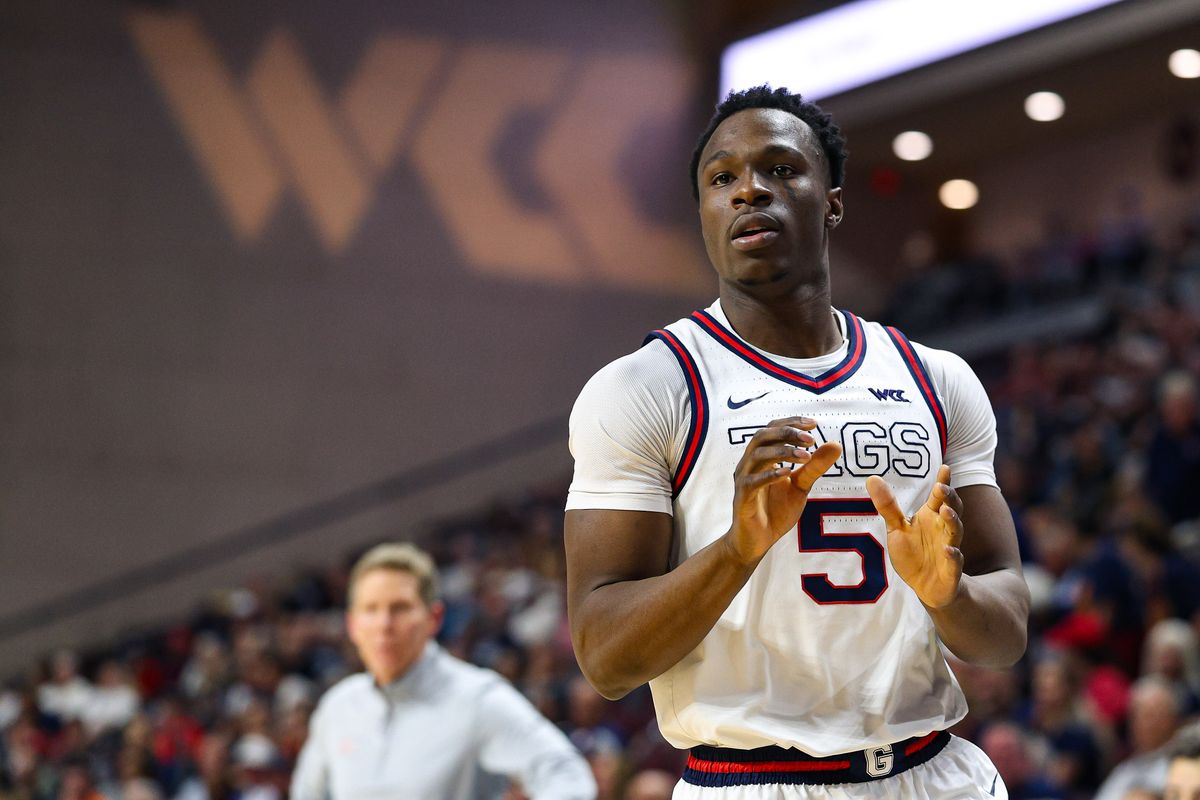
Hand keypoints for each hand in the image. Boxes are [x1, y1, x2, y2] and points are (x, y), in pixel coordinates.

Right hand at [725, 417, 841, 565]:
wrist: (757, 541)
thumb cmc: (775, 510)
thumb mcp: (801, 486)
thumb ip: (814, 466)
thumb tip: (836, 444)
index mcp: (762, 457)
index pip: (773, 429)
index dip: (791, 423)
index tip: (814, 424)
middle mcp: (749, 463)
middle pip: (762, 436)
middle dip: (787, 433)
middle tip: (811, 439)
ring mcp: (743, 479)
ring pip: (758, 455)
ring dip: (782, 452)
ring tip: (805, 456)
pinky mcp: (742, 497)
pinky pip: (753, 482)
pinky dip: (770, 475)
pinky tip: (788, 474)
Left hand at [867, 464, 963, 608]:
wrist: (926, 587)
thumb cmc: (913, 553)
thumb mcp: (896, 528)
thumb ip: (888, 506)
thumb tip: (871, 478)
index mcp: (931, 517)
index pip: (938, 497)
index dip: (942, 482)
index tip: (944, 467)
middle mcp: (943, 529)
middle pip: (951, 509)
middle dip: (948, 498)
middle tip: (941, 488)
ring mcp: (950, 548)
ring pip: (955, 532)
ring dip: (952, 521)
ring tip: (945, 511)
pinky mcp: (951, 569)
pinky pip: (955, 561)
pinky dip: (953, 555)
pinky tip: (948, 549)